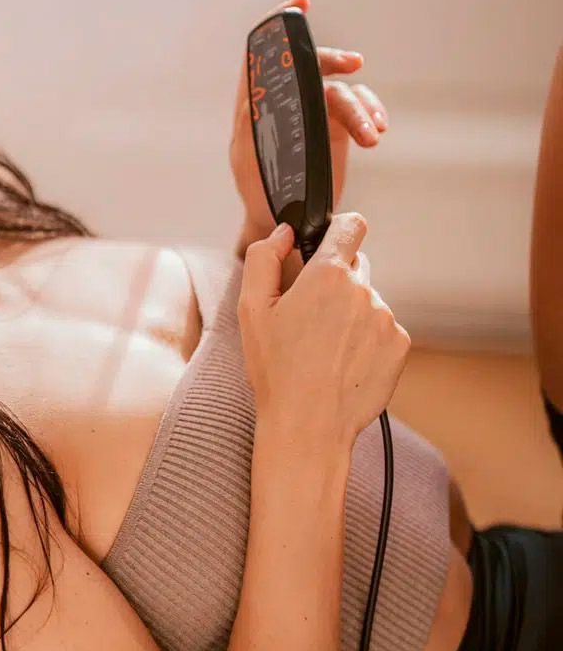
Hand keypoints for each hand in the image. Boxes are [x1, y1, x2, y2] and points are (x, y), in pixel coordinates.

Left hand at [229, 0, 388, 239]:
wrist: (285, 221)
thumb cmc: (259, 190)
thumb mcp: (248, 159)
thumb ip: (251, 125)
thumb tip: (256, 93)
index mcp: (259, 102)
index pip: (263, 53)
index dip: (280, 24)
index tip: (300, 3)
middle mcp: (288, 100)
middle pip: (312, 63)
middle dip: (333, 58)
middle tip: (353, 64)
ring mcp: (315, 112)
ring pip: (342, 90)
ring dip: (360, 107)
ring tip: (372, 134)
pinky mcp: (337, 127)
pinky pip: (358, 107)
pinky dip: (370, 114)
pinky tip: (377, 132)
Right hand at [237, 213, 410, 445]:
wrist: (308, 424)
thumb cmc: (276, 370)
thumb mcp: (251, 310)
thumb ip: (263, 259)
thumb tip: (283, 234)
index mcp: (327, 275)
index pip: (350, 226)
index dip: (337, 230)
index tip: (328, 243)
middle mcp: (363, 290)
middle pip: (355, 268)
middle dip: (335, 283)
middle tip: (309, 318)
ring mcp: (385, 318)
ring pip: (367, 301)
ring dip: (350, 315)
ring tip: (323, 350)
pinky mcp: (399, 345)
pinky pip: (382, 330)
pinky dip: (366, 341)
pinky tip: (342, 363)